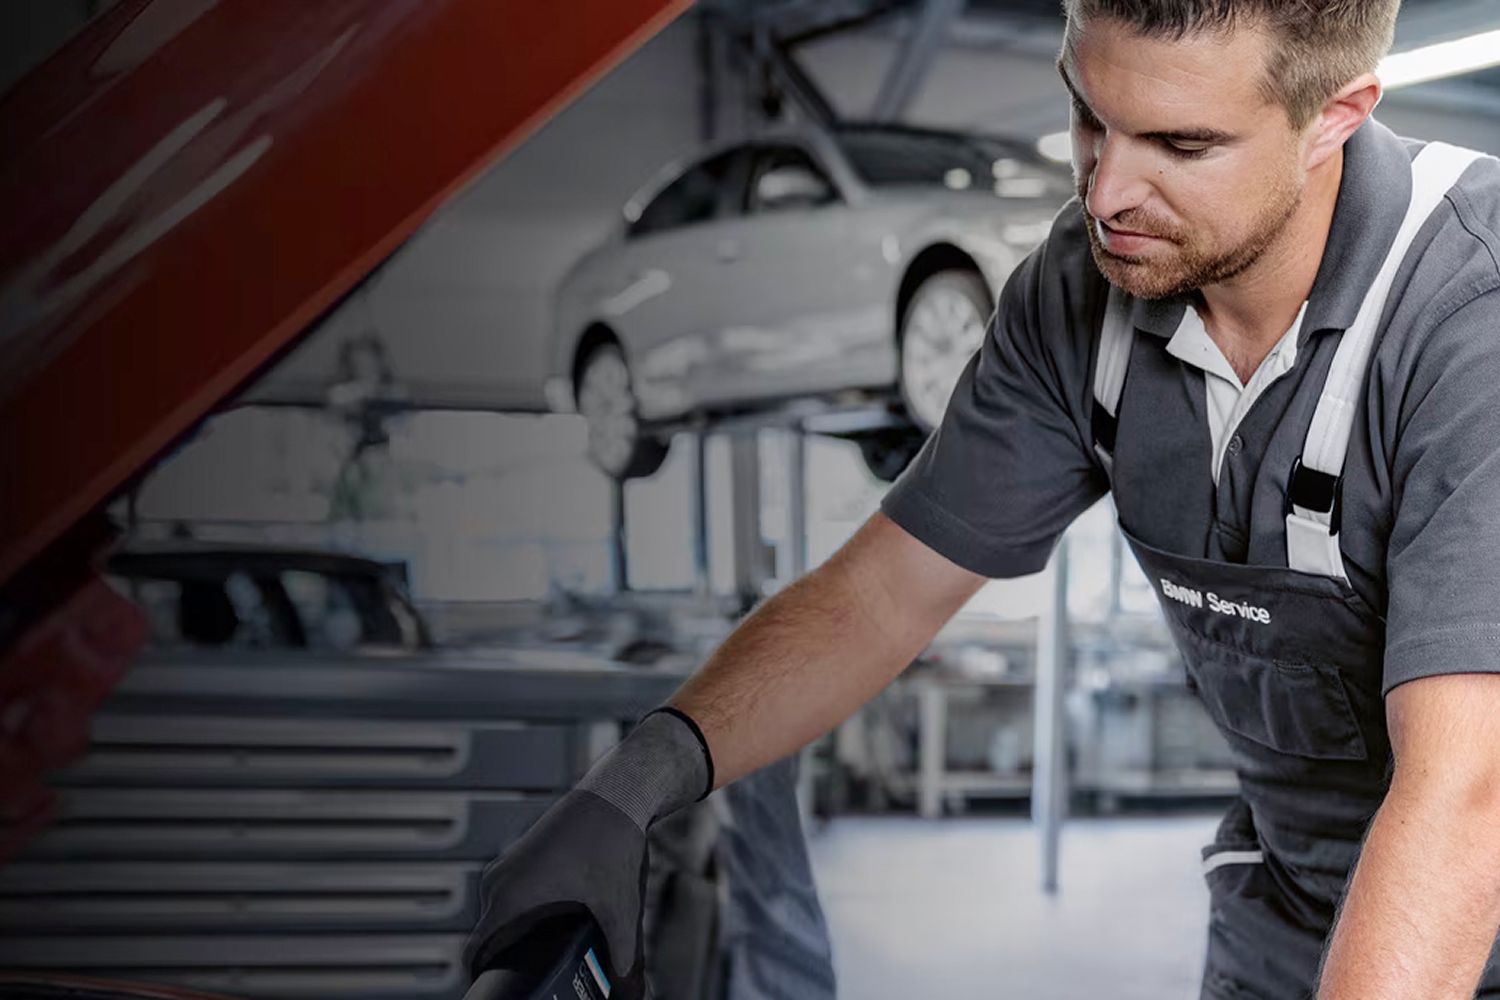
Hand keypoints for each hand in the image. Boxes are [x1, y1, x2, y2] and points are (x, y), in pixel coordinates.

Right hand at [464, 788, 649, 996]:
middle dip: (509, 955)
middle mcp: (499, 880)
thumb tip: (622, 971)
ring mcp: (506, 866)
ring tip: (548, 946)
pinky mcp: (518, 858)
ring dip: (517, 931)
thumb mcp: (617, 903)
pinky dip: (522, 911)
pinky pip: (508, 895)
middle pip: (490, 935)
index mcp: (509, 896)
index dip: (482, 973)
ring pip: (500, 914)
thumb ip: (619, 944)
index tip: (497, 985)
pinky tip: (550, 919)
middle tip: (538, 970)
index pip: (475, 949)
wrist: (612, 796)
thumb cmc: (607, 841)